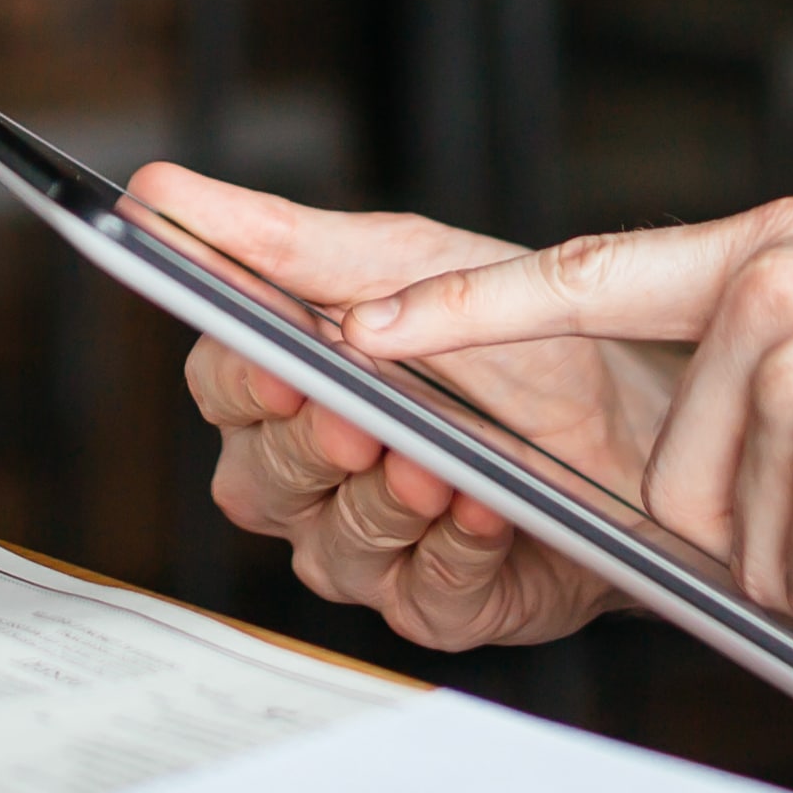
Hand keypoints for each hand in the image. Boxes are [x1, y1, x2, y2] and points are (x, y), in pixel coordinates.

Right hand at [137, 167, 664, 652]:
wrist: (635, 414)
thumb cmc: (509, 339)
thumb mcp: (401, 263)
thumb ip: (276, 238)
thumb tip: (157, 186)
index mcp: (283, 387)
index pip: (220, 384)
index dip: (244, 378)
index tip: (277, 360)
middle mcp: (306, 478)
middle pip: (259, 479)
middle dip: (311, 449)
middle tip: (357, 417)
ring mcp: (366, 550)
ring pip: (332, 547)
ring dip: (386, 504)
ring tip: (436, 465)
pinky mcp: (434, 606)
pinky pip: (420, 596)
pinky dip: (455, 552)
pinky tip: (486, 510)